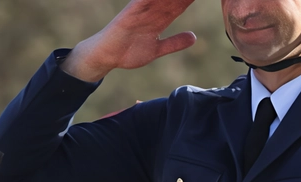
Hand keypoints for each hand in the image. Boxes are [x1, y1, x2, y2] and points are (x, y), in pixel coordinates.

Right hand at [62, 0, 198, 81]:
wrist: (106, 57)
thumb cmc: (128, 51)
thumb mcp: (157, 49)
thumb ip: (174, 43)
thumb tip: (193, 37)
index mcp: (159, 20)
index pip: (179, 6)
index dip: (190, 0)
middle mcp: (151, 12)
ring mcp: (140, 12)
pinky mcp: (128, 15)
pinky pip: (141, 3)